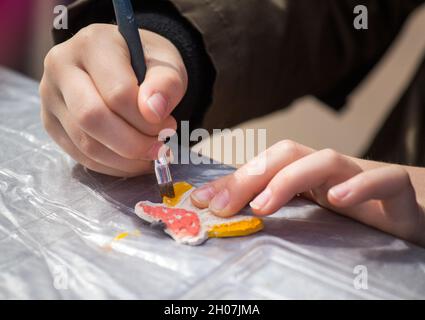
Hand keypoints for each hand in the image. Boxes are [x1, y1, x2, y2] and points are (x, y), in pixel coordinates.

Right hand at [40, 24, 186, 176]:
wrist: (125, 64)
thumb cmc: (148, 63)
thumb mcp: (168, 64)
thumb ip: (166, 84)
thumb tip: (154, 112)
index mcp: (93, 44)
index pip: (118, 92)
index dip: (147, 119)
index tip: (169, 125)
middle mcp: (61, 67)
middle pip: (93, 118)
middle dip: (134, 144)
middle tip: (160, 148)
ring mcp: (50, 97)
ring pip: (86, 143)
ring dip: (126, 160)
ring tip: (150, 153)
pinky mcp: (51, 123)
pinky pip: (81, 156)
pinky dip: (112, 166)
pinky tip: (133, 160)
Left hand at [191, 140, 424, 245]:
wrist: (411, 208)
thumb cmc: (355, 209)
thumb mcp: (307, 209)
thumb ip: (272, 206)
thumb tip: (221, 209)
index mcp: (306, 173)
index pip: (265, 164)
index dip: (233, 179)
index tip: (202, 200)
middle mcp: (327, 169)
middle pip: (287, 154)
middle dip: (250, 176)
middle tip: (222, 205)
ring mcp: (360, 175)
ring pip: (327, 159)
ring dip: (291, 179)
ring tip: (264, 205)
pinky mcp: (395, 190)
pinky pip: (384, 180)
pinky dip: (361, 185)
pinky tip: (339, 199)